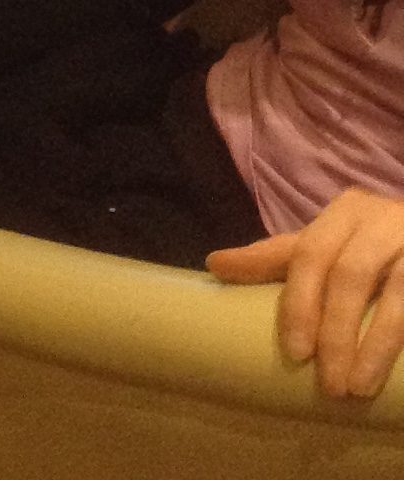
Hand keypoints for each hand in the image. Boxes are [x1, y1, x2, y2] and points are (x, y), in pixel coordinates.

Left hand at [208, 189, 403, 398]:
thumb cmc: (372, 244)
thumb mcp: (329, 244)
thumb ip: (279, 256)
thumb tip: (215, 265)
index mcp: (346, 212)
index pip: (309, 253)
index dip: (298, 303)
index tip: (293, 352)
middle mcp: (381, 221)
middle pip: (348, 277)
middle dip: (334, 332)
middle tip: (324, 382)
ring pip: (395, 299)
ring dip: (374, 348)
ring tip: (355, 389)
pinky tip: (398, 374)